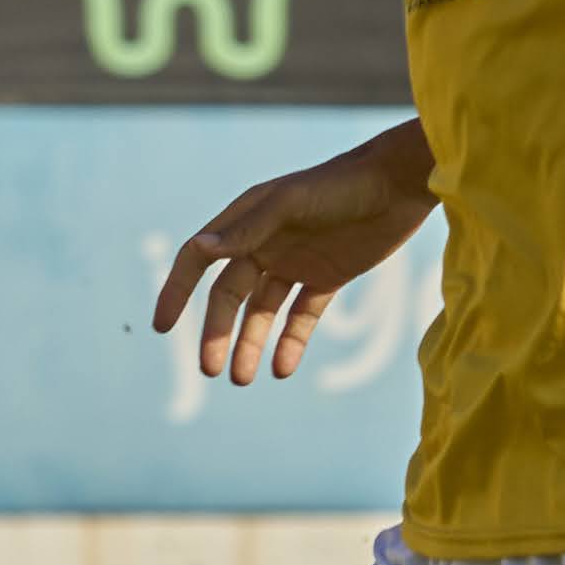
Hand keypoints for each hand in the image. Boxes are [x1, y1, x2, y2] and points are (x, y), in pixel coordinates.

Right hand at [152, 132, 437, 385]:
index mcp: (245, 221)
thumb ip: (247, 229)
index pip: (199, 260)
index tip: (164, 327)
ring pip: (262, 313)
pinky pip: (301, 316)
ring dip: (250, 344)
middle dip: (218, 333)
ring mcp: (294, 263)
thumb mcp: (291, 205)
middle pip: (229, 296)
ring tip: (242, 380)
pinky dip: (291, 342)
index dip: (177, 292)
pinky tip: (283, 368)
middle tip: (212, 369)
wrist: (400, 184)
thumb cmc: (341, 185)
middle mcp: (263, 244)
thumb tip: (199, 249)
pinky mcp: (326, 279)